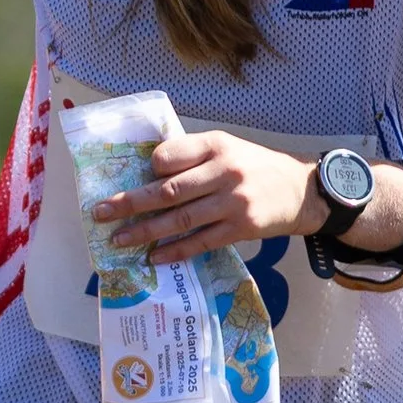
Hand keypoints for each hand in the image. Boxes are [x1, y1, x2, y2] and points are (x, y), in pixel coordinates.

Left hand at [95, 136, 402, 266]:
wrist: (303, 191)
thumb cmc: (255, 167)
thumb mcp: (227, 147)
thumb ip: (191, 155)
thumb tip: (147, 172)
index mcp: (216, 145)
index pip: (170, 156)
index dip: (148, 169)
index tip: (130, 178)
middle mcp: (224, 171)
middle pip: (168, 191)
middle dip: (130, 203)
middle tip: (100, 213)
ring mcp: (233, 202)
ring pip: (181, 219)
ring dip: (145, 232)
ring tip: (119, 239)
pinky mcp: (241, 229)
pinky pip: (201, 241)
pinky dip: (176, 251)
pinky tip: (154, 257)